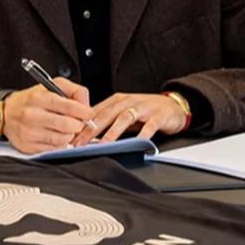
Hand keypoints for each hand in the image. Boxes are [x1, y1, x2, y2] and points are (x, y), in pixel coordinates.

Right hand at [2, 79, 92, 154]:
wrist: (6, 114)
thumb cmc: (31, 100)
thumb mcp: (51, 86)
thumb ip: (73, 91)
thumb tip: (87, 106)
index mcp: (39, 98)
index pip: (68, 106)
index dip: (84, 111)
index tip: (89, 114)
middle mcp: (33, 115)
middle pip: (68, 125)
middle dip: (78, 125)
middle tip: (78, 122)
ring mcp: (29, 133)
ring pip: (63, 139)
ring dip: (69, 135)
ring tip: (66, 129)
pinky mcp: (28, 146)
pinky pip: (54, 149)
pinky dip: (59, 143)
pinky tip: (55, 135)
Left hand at [73, 93, 188, 146]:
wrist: (173, 105)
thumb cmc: (146, 110)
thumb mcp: (124, 112)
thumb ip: (107, 119)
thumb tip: (86, 132)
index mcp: (117, 100)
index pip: (95, 112)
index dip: (82, 124)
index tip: (71, 137)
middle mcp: (128, 101)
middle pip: (106, 114)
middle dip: (92, 129)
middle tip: (81, 142)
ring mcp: (143, 108)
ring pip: (124, 118)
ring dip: (112, 131)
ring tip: (104, 144)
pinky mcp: (158, 115)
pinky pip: (149, 125)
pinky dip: (142, 134)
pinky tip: (136, 142)